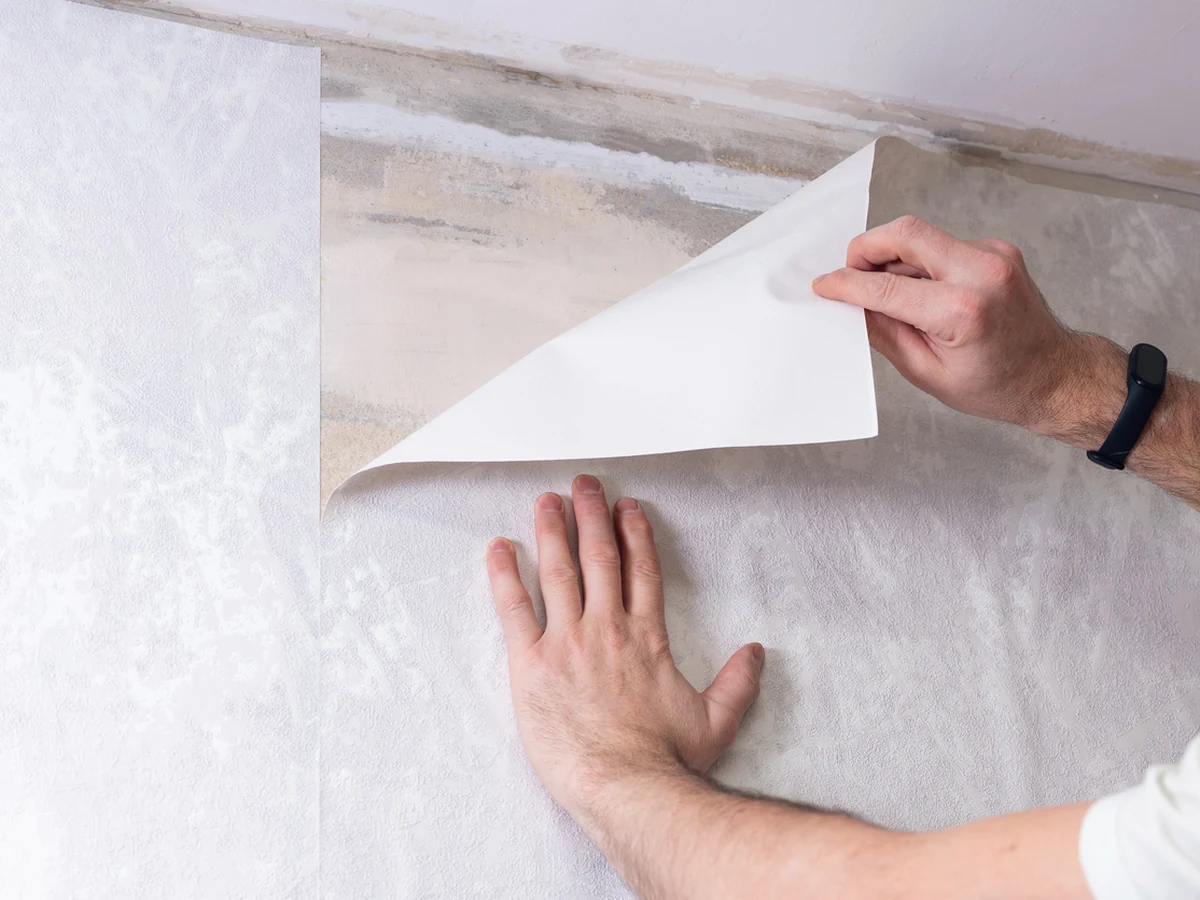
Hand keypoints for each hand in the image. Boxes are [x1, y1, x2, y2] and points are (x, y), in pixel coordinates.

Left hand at [485, 474, 763, 818]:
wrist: (627, 788)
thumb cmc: (666, 762)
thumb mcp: (715, 722)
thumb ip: (737, 684)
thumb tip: (757, 653)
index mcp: (647, 637)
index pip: (642, 571)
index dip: (635, 534)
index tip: (627, 509)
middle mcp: (607, 629)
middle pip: (599, 559)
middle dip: (592, 516)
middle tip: (583, 485)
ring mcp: (567, 643)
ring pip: (558, 572)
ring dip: (552, 531)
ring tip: (546, 501)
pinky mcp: (531, 665)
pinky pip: (514, 610)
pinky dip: (504, 576)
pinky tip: (499, 549)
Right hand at [811, 215, 1114, 435]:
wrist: (1056, 376)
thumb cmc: (998, 385)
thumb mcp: (928, 372)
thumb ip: (885, 333)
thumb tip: (853, 306)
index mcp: (962, 311)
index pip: (886, 286)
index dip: (847, 284)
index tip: (825, 285)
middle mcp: (982, 272)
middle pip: (905, 233)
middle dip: (866, 249)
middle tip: (850, 274)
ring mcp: (994, 255)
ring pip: (921, 236)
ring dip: (892, 258)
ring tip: (884, 291)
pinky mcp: (996, 251)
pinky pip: (941, 246)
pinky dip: (918, 263)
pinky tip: (917, 292)